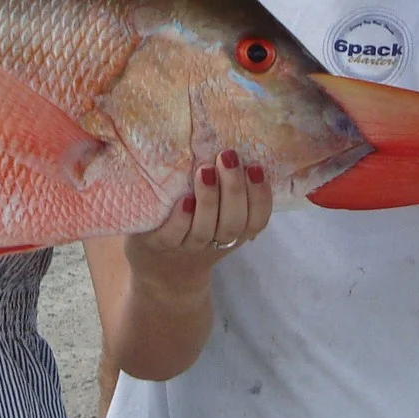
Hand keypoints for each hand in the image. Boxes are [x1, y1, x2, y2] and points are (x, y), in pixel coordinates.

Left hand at [122, 150, 273, 284]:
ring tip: (205, 170)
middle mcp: (214, 243)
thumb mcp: (216, 218)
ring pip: (205, 229)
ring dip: (209, 199)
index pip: (257, 220)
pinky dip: (181, 219)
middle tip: (228, 157)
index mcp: (234, 233)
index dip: (261, 196)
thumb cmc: (192, 230)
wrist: (160, 271)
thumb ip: (228, 192)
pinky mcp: (157, 246)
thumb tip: (236, 146)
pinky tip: (184, 199)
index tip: (255, 166)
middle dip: (234, 189)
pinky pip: (173, 236)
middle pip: (232, 223)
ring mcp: (185, 247)